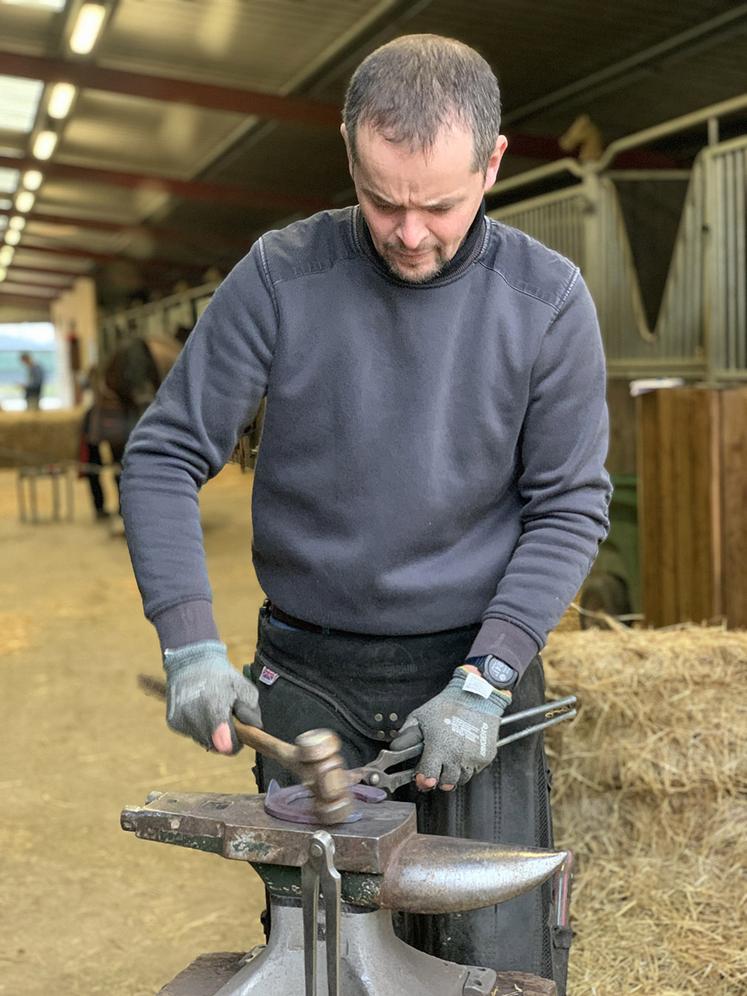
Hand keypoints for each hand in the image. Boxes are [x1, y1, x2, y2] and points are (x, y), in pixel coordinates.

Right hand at [163, 640, 261, 754]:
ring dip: (212, 733)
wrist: (192, 662)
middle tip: (229, 718)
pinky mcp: (173, 723)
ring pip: (203, 741)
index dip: (236, 744)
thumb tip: (254, 728)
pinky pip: (192, 734)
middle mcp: (193, 715)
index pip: (226, 742)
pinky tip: (202, 711)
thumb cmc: (222, 676)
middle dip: (226, 736)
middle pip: (216, 745)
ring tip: (214, 711)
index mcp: (213, 705)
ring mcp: (181, 720)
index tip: (241, 738)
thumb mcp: (243, 687)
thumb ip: (251, 709)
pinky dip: (200, 728)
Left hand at [389, 666, 510, 790]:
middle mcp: (457, 756)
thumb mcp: (420, 716)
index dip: (423, 780)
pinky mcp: (485, 757)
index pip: (429, 779)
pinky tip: (463, 753)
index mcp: (439, 748)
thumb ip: (406, 735)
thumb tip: (395, 748)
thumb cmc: (448, 705)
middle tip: (436, 769)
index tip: (422, 777)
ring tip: (450, 760)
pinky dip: (468, 766)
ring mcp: (473, 758)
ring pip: (461, 780)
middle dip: (439, 779)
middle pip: (446, 784)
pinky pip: (475, 770)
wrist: (476, 696)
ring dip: (454, 774)